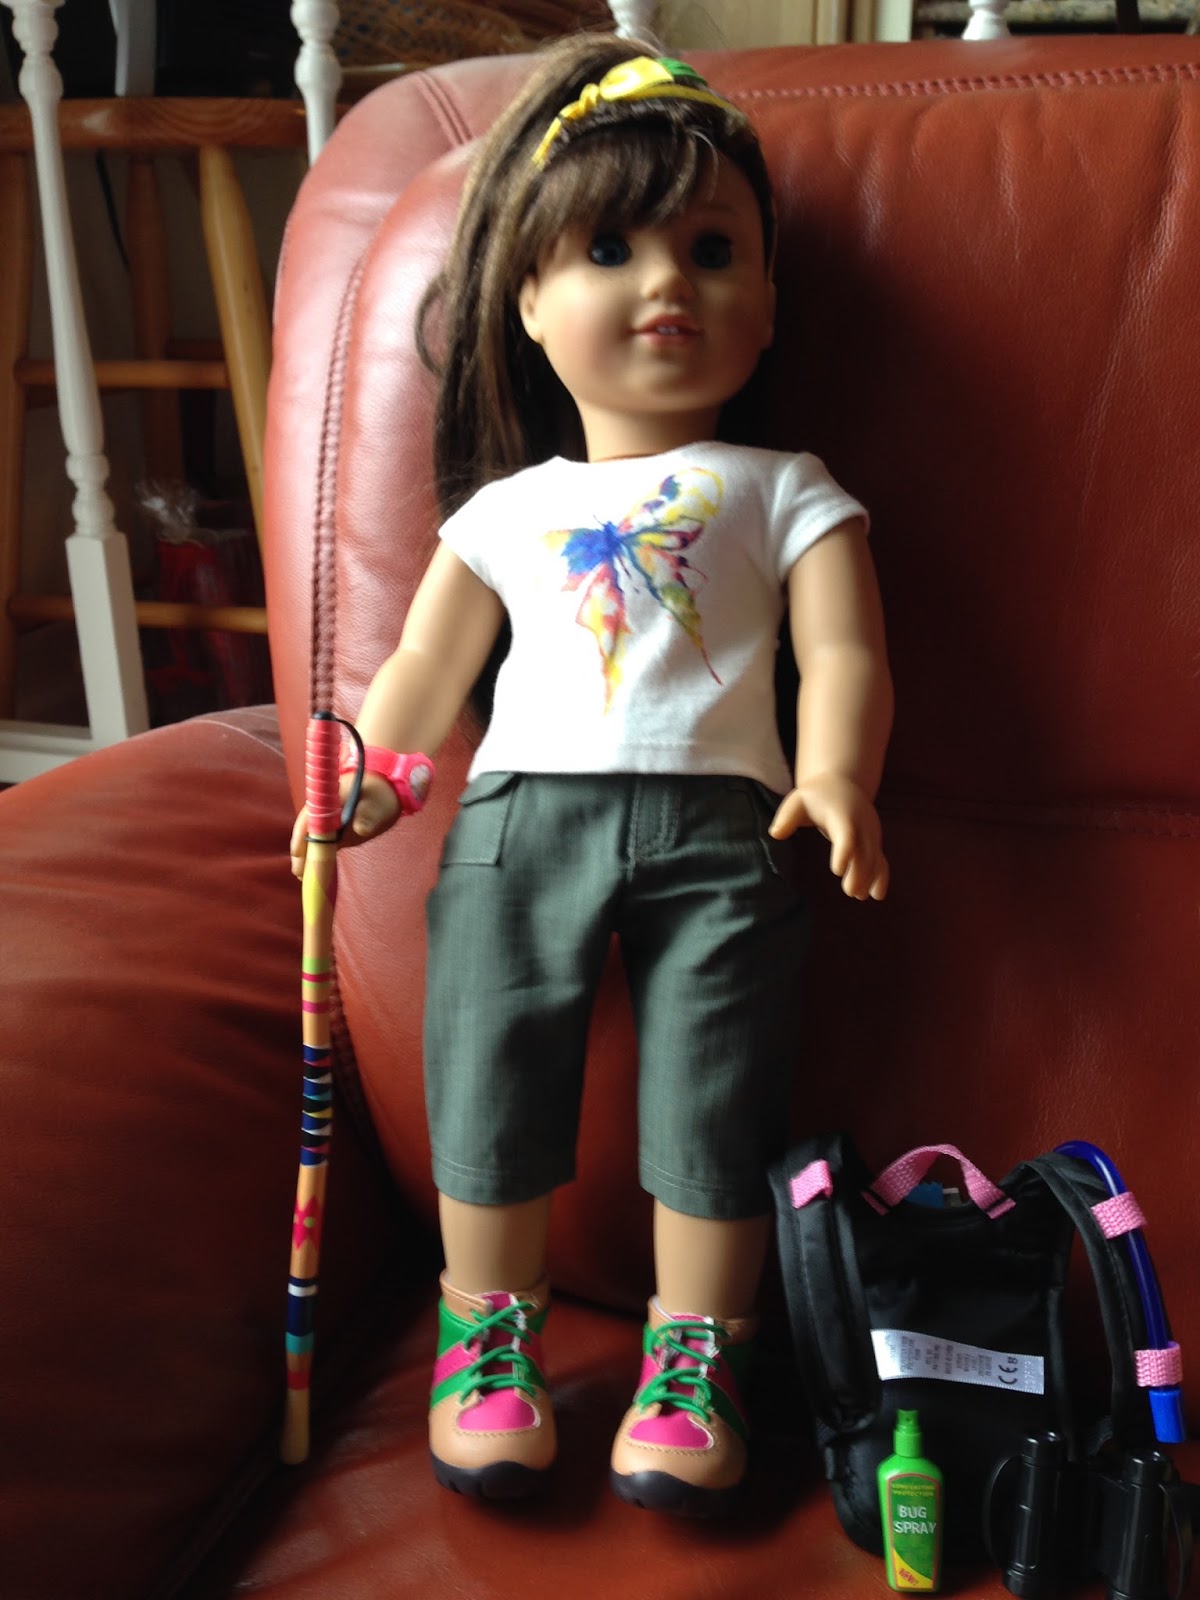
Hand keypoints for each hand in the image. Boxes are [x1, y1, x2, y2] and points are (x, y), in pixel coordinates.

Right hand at [289, 772, 401, 877]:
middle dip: (301, 852)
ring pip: (311, 840)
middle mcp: (323, 810)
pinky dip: (317, 858)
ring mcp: (327, 822)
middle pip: (306, 831)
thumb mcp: (377, 803)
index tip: (298, 852)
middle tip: (299, 872)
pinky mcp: (334, 833)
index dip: (302, 835)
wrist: (387, 794)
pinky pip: (321, 846)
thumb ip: (368, 815)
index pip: (310, 817)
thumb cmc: (381, 796)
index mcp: (329, 798)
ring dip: (307, 858)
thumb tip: (360, 829)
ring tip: (303, 877)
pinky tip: (315, 874)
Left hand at [768, 775, 888, 901]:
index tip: (837, 870)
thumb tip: (775, 834)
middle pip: (865, 850)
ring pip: (874, 857)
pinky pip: (880, 859)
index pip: (847, 834)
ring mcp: (871, 833)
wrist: (841, 786)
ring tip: (858, 895)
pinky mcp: (874, 841)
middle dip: (860, 871)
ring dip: (870, 877)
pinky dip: (881, 876)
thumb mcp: (798, 801)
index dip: (845, 851)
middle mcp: (862, 824)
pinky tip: (877, 896)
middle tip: (850, 892)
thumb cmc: (815, 797)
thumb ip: (787, 817)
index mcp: (842, 815)